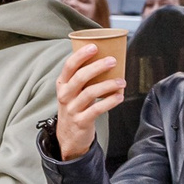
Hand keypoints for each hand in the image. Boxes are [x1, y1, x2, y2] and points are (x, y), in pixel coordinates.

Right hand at [53, 41, 127, 161]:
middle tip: (112, 61)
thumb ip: (83, 78)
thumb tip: (106, 58)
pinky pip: (97, 109)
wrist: (68, 136)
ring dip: (108, 85)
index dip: (81, 55)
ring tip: (121, 81)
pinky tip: (119, 96)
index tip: (94, 47)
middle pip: (80, 77)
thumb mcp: (73, 92)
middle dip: (97, 67)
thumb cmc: (75, 107)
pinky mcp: (81, 121)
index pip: (69, 66)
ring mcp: (72, 109)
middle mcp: (65, 95)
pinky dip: (110, 102)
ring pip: (90, 93)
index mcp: (62, 84)